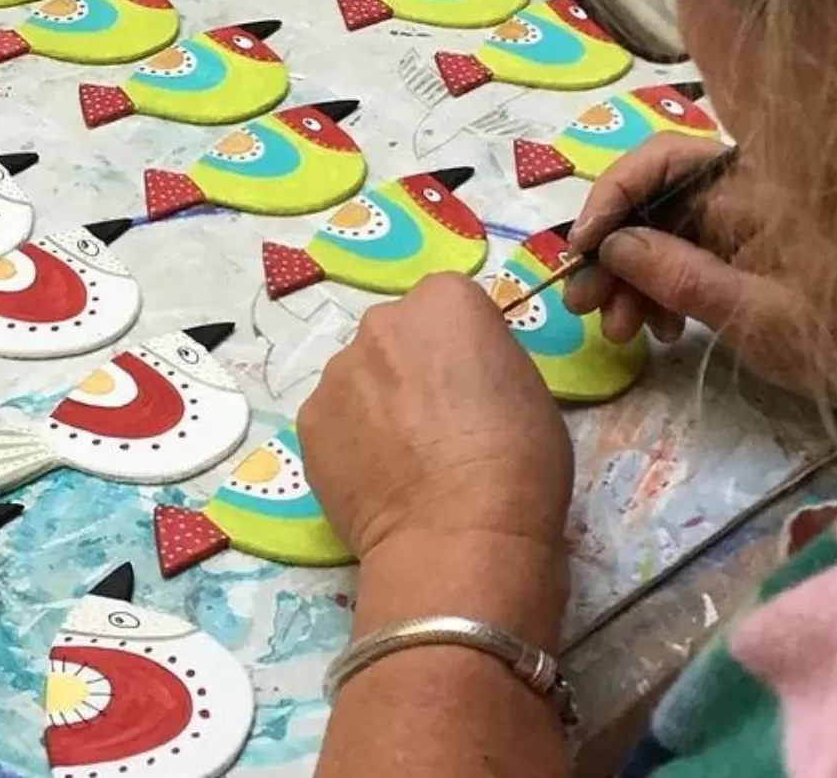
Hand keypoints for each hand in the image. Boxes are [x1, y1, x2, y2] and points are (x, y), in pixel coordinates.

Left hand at [300, 274, 573, 563]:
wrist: (459, 537)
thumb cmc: (518, 460)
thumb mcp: (527, 385)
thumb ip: (484, 357)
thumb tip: (458, 376)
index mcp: (445, 300)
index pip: (449, 304)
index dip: (462, 346)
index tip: (472, 385)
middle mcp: (383, 320)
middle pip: (397, 335)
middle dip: (411, 367)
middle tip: (436, 424)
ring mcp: (338, 370)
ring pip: (361, 377)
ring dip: (377, 404)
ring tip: (403, 461)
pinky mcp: (309, 421)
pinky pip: (335, 420)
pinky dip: (351, 442)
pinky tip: (377, 480)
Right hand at [566, 136, 836, 410]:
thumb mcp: (755, 316)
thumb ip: (680, 276)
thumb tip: (613, 246)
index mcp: (749, 188)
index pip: (660, 162)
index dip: (610, 198)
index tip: (581, 252)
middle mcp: (739, 191)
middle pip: (652, 197)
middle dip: (612, 248)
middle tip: (585, 308)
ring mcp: (740, 222)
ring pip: (660, 230)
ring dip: (630, 276)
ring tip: (621, 333)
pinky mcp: (742, 252)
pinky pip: (683, 255)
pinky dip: (660, 289)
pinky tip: (660, 332)